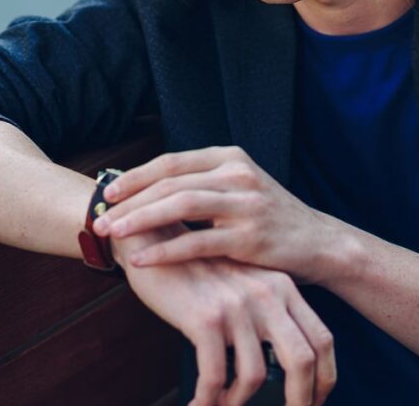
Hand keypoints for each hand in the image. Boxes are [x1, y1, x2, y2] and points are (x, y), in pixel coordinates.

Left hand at [95, 147, 341, 283]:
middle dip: (129, 200)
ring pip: (181, 205)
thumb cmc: (271, 220)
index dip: (136, 176)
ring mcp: (246, 204)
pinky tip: (142, 261)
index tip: (107, 191)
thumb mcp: (240, 188)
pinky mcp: (250, 238)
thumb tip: (149, 188)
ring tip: (112, 233)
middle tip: (98, 216)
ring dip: (140, 219)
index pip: (171, 161)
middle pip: (170, 181)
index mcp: (230, 158)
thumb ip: (203, 184)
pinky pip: (198, 243)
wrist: (320, 244)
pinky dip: (165, 251)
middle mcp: (237, 174)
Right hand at [113, 224, 335, 405]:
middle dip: (300, 400)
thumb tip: (279, 367)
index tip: (312, 402)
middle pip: (303, 360)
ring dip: (239, 403)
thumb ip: (264, 313)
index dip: (324, 379)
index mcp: (282, 286)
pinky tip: (198, 405)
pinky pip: (214, 376)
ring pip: (255, 376)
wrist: (151, 236)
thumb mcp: (241, 284)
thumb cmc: (195, 269)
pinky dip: (208, 400)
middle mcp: (267, 294)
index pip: (323, 339)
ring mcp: (237, 305)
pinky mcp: (205, 318)